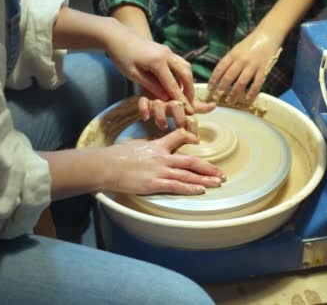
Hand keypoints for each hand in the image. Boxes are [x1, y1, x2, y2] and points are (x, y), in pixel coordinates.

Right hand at [102, 129, 224, 194]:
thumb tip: (151, 147)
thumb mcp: (135, 145)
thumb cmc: (116, 156)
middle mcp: (162, 157)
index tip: (198, 142)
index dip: (190, 138)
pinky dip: (189, 188)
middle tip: (221, 174)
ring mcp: (159, 171)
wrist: (105, 165)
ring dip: (205, 179)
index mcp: (157, 146)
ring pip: (187, 174)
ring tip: (217, 183)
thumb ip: (147, 147)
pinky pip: (176, 186)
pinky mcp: (154, 184)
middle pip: (191, 160)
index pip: (178, 137)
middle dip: (208, 167)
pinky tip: (200, 190)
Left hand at [105, 26, 194, 113]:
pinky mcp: (166, 50)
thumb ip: (151, 86)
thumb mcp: (134, 75)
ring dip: (188, 82)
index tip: (187, 110)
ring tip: (186, 95)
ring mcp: (168, 51)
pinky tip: (178, 84)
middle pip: (186, 73)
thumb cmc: (121, 56)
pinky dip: (182, 75)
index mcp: (157, 61)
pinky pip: (180, 63)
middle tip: (190, 104)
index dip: (181, 99)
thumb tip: (167, 98)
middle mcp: (167, 54)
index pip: (173, 84)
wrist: (118, 36)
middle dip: (190, 90)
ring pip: (186, 67)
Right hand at [138, 96, 215, 134]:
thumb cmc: (168, 107)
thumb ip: (198, 107)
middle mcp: (167, 97)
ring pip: (159, 103)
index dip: (190, 116)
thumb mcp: (184, 107)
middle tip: (180, 126)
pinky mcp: (142, 101)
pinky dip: (144, 109)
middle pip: (175, 103)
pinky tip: (145, 118)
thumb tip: (214, 104)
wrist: (148, 98)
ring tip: (163, 126)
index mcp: (180, 98)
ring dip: (161, 116)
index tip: (191, 127)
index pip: (187, 104)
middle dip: (179, 116)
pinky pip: (142, 102)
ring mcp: (154, 99)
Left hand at [208, 31, 281, 103]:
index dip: (213, 80)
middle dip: (221, 89)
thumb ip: (229, 60)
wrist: (268, 34)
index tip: (210, 89)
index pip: (220, 69)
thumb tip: (220, 75)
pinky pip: (256, 84)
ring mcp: (252, 65)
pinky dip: (251, 92)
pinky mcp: (263, 69)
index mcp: (233, 54)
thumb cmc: (250, 43)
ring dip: (234, 93)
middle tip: (217, 97)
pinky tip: (247, 99)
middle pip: (228, 77)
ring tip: (230, 101)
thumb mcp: (236, 49)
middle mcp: (241, 60)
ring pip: (241, 83)